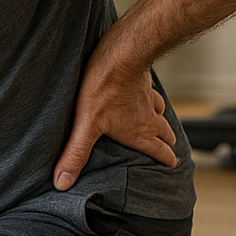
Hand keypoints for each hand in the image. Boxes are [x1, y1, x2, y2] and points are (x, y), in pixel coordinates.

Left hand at [53, 47, 176, 190]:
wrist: (121, 52)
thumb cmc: (103, 88)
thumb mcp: (86, 125)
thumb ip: (75, 154)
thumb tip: (62, 183)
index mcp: (139, 132)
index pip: (160, 152)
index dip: (167, 160)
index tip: (172, 166)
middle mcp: (149, 117)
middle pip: (166, 134)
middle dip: (167, 144)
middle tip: (169, 150)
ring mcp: (148, 98)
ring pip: (162, 114)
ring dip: (161, 122)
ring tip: (160, 127)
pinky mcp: (144, 81)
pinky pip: (153, 93)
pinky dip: (151, 99)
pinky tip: (144, 96)